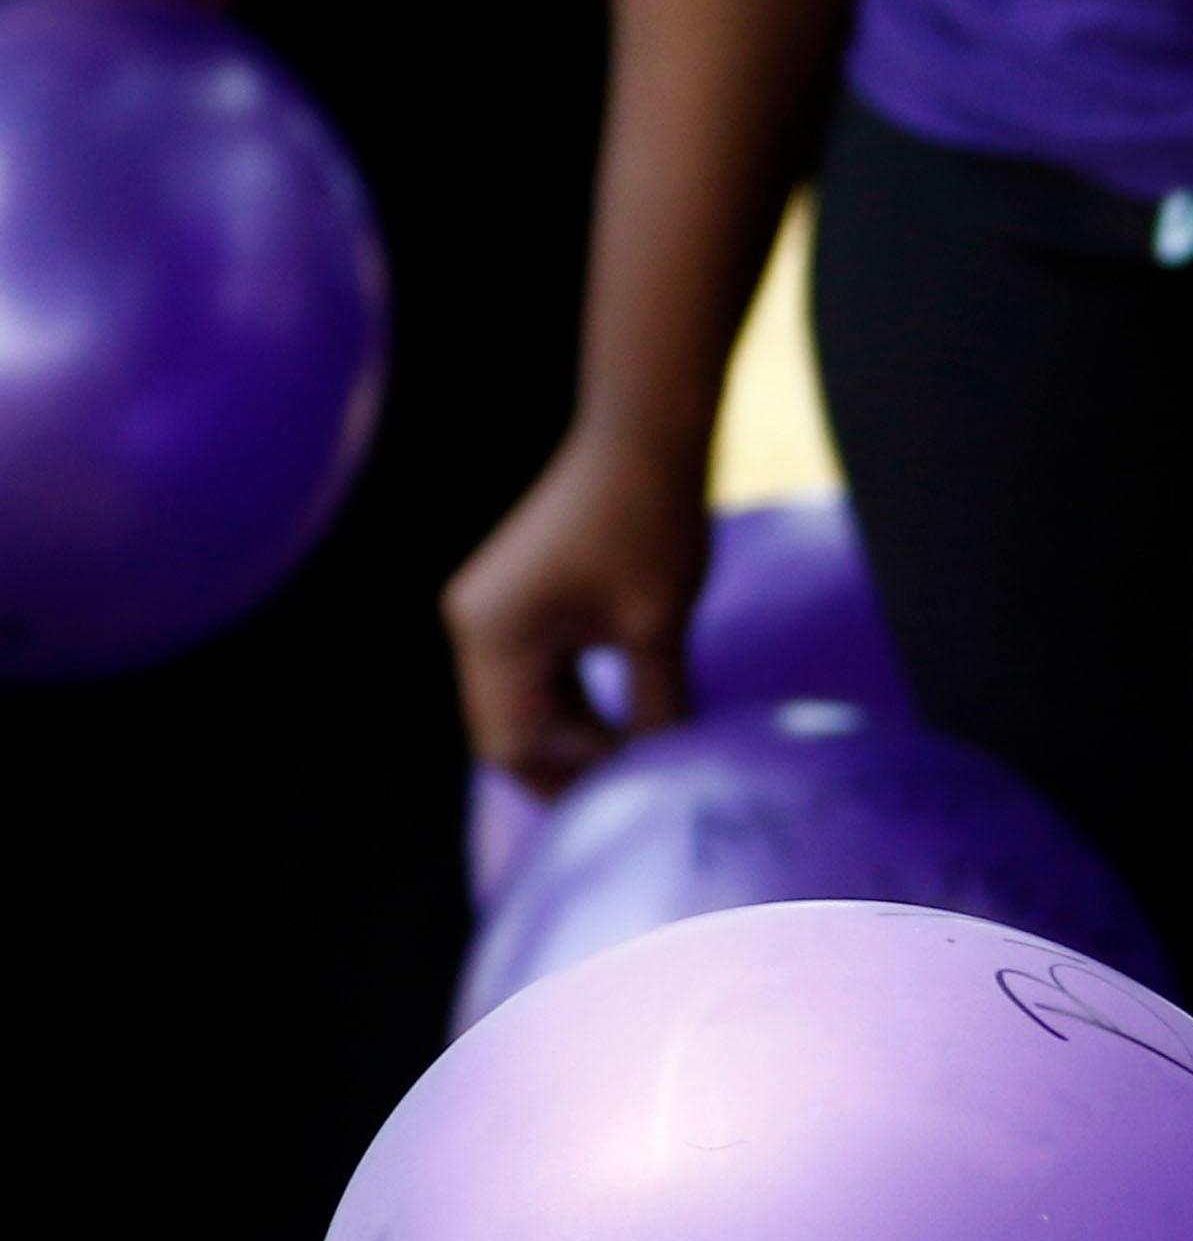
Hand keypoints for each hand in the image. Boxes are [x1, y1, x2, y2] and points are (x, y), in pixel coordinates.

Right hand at [443, 426, 715, 788]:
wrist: (641, 438)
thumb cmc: (650, 524)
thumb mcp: (657, 629)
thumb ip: (656, 709)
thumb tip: (669, 778)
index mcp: (495, 635)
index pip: (510, 744)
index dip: (566, 783)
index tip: (628, 802)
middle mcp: (474, 626)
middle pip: (507, 730)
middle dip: (567, 768)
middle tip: (633, 799)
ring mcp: (489, 612)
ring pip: (522, 704)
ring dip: (574, 738)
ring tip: (637, 769)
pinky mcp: (516, 602)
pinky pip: (536, 672)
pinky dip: (577, 703)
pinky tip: (629, 726)